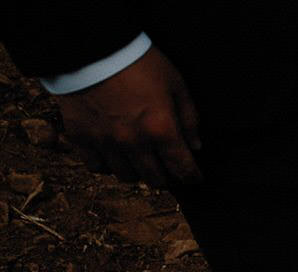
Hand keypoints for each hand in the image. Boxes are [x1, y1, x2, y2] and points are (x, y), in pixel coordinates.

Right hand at [55, 47, 201, 187]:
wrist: (89, 45)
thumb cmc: (137, 60)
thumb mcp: (175, 83)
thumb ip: (188, 118)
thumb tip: (194, 145)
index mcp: (161, 129)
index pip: (182, 169)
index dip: (191, 176)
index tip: (193, 176)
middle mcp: (134, 142)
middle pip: (155, 179)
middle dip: (165, 175)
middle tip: (165, 165)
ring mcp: (105, 142)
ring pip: (127, 176)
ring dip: (137, 171)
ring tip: (139, 158)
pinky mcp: (80, 136)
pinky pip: (96, 166)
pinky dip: (107, 164)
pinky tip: (112, 154)